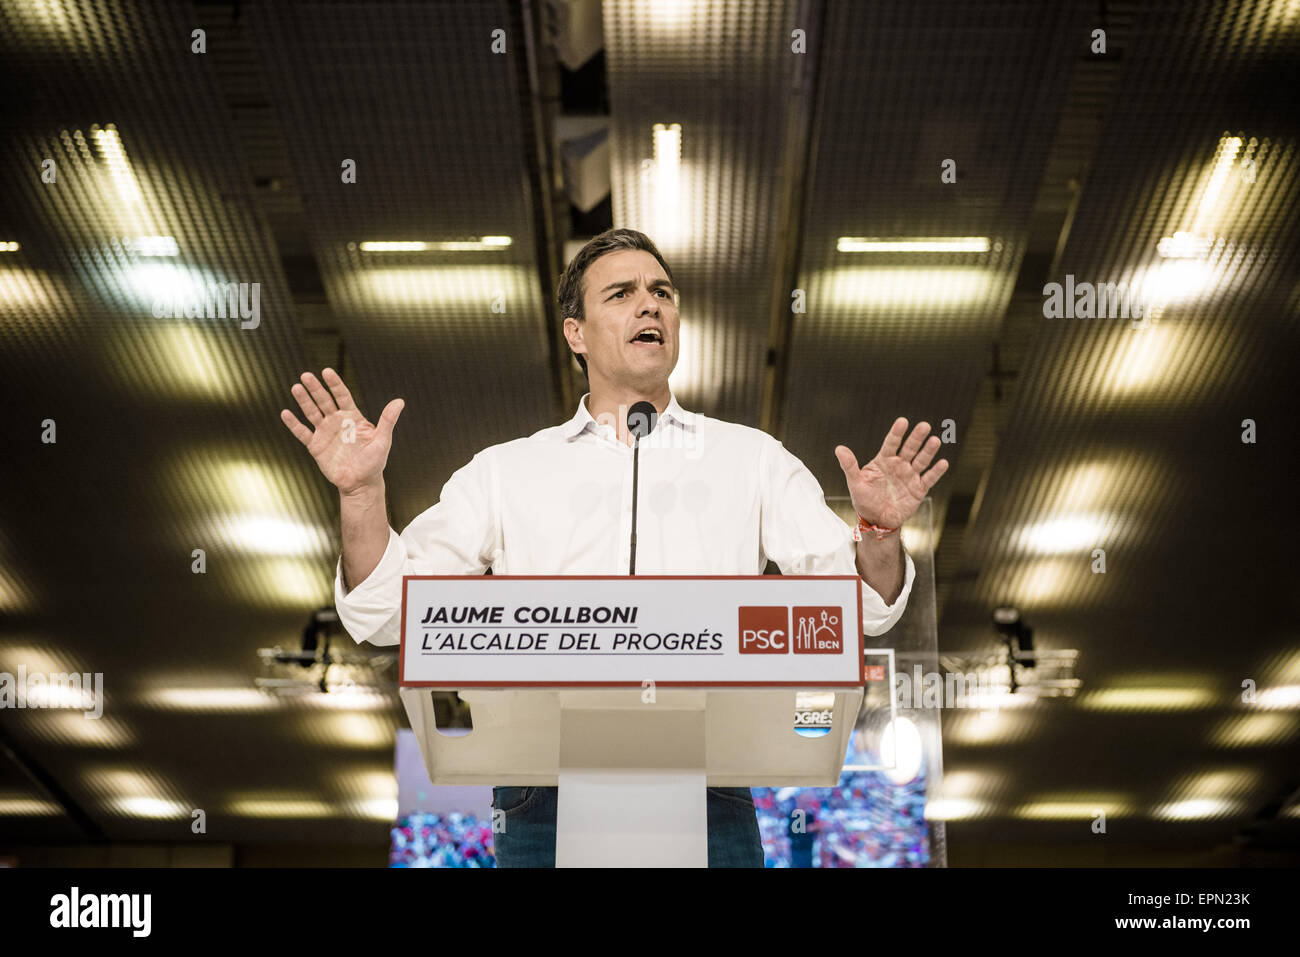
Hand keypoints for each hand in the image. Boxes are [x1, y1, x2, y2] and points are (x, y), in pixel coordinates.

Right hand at [280, 368, 403, 495]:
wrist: (361, 484)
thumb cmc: (374, 462)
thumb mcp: (382, 440)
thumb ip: (388, 420)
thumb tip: (400, 401)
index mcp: (352, 417)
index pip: (342, 396)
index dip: (335, 384)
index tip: (327, 371)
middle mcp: (337, 421)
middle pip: (324, 401)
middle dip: (315, 388)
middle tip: (306, 375)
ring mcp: (325, 432)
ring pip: (312, 413)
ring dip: (304, 401)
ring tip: (296, 388)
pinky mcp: (315, 446)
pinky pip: (302, 433)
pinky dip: (294, 424)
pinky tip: (285, 413)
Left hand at [835, 418, 948, 528]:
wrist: (876, 520)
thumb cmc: (864, 499)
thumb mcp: (855, 482)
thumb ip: (849, 465)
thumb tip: (839, 448)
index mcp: (884, 460)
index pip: (891, 443)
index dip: (897, 433)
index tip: (902, 421)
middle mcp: (899, 465)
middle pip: (909, 448)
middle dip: (916, 438)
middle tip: (924, 426)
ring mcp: (910, 476)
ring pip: (921, 460)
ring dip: (928, 451)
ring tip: (935, 440)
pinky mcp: (919, 489)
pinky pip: (929, 479)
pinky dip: (936, 471)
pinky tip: (943, 463)